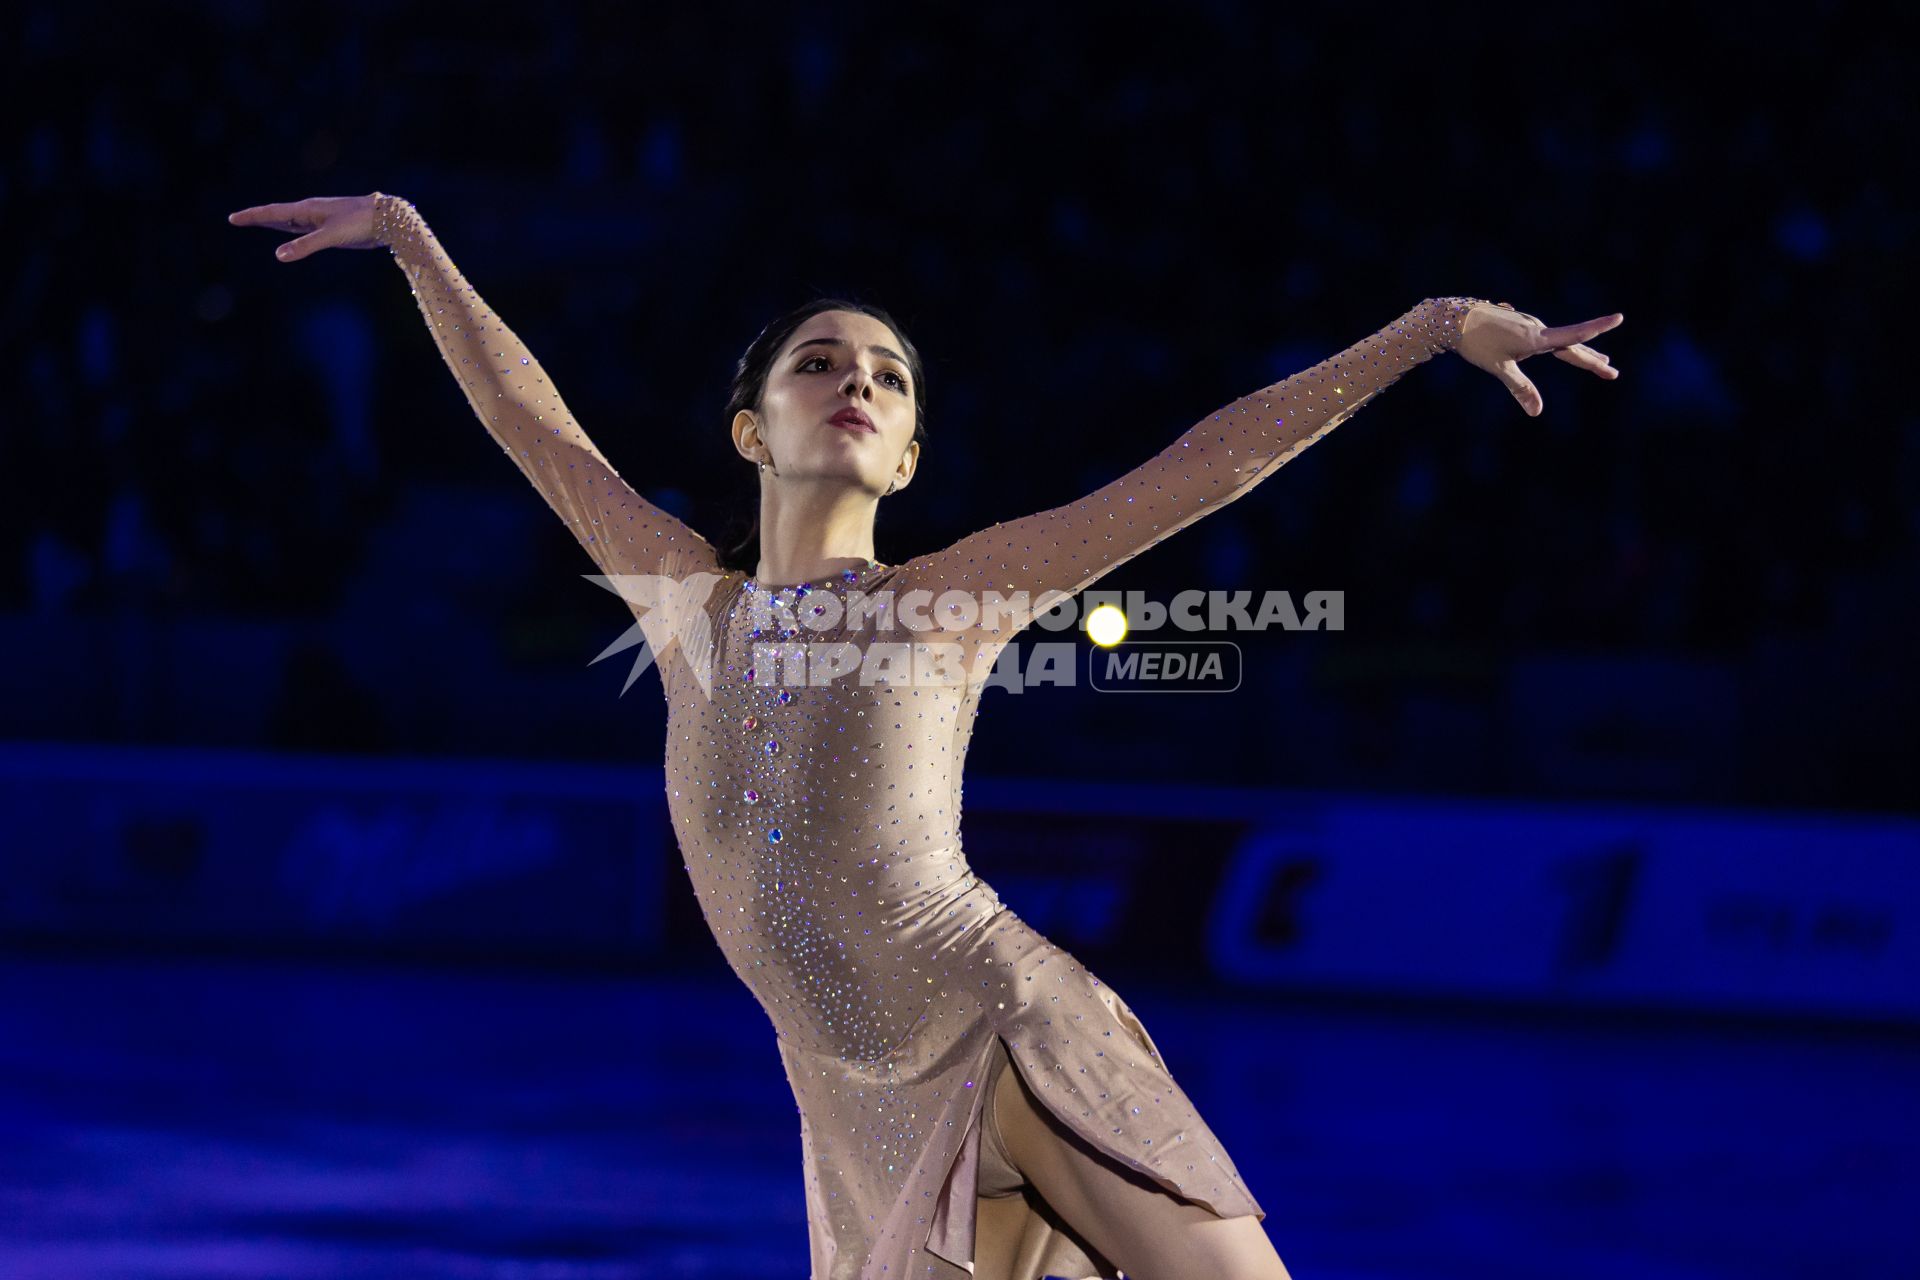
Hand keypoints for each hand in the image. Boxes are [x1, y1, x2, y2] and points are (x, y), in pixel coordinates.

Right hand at [227, 192, 383, 261]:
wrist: (388, 218)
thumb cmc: (360, 223)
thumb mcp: (331, 236)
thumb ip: (305, 246)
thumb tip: (279, 256)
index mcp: (307, 210)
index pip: (272, 213)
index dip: (252, 216)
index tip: (233, 218)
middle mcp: (311, 211)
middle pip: (278, 214)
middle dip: (258, 218)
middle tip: (237, 219)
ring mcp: (321, 218)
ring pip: (291, 221)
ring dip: (274, 223)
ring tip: (258, 222)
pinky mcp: (332, 227)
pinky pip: (305, 228)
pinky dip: (292, 231)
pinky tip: (292, 233)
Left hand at [1455, 300, 1622, 416]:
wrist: (1453, 319)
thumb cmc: (1476, 344)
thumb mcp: (1499, 368)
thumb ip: (1521, 388)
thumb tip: (1537, 412)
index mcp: (1537, 338)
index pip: (1574, 336)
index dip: (1597, 329)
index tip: (1618, 317)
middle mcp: (1537, 328)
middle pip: (1572, 346)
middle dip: (1592, 361)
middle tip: (1612, 372)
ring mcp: (1528, 324)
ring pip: (1560, 341)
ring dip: (1579, 351)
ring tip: (1597, 360)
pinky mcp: (1519, 324)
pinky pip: (1546, 337)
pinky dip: (1560, 344)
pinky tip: (1560, 346)